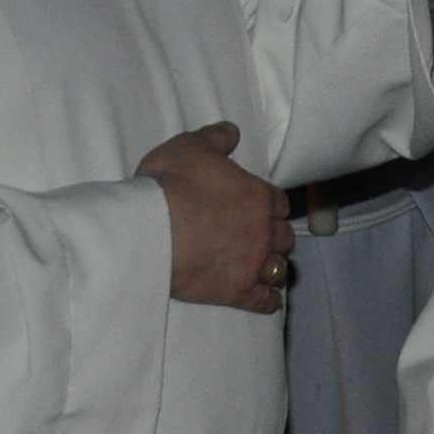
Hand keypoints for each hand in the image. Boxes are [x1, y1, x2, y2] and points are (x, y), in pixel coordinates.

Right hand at [137, 120, 292, 312]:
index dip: (270, 206)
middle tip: (260, 237)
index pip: (280, 203)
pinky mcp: (238, 292)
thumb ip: (216, 137)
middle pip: (284, 237)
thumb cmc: (169, 184)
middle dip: (274, 236)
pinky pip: (266, 301)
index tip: (261, 209)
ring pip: (279, 268)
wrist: (149, 229)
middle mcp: (263, 231)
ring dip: (274, 267)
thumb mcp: (190, 146)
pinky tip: (269, 300)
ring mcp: (253, 264)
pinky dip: (270, 301)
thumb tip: (233, 131)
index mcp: (258, 196)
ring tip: (264, 268)